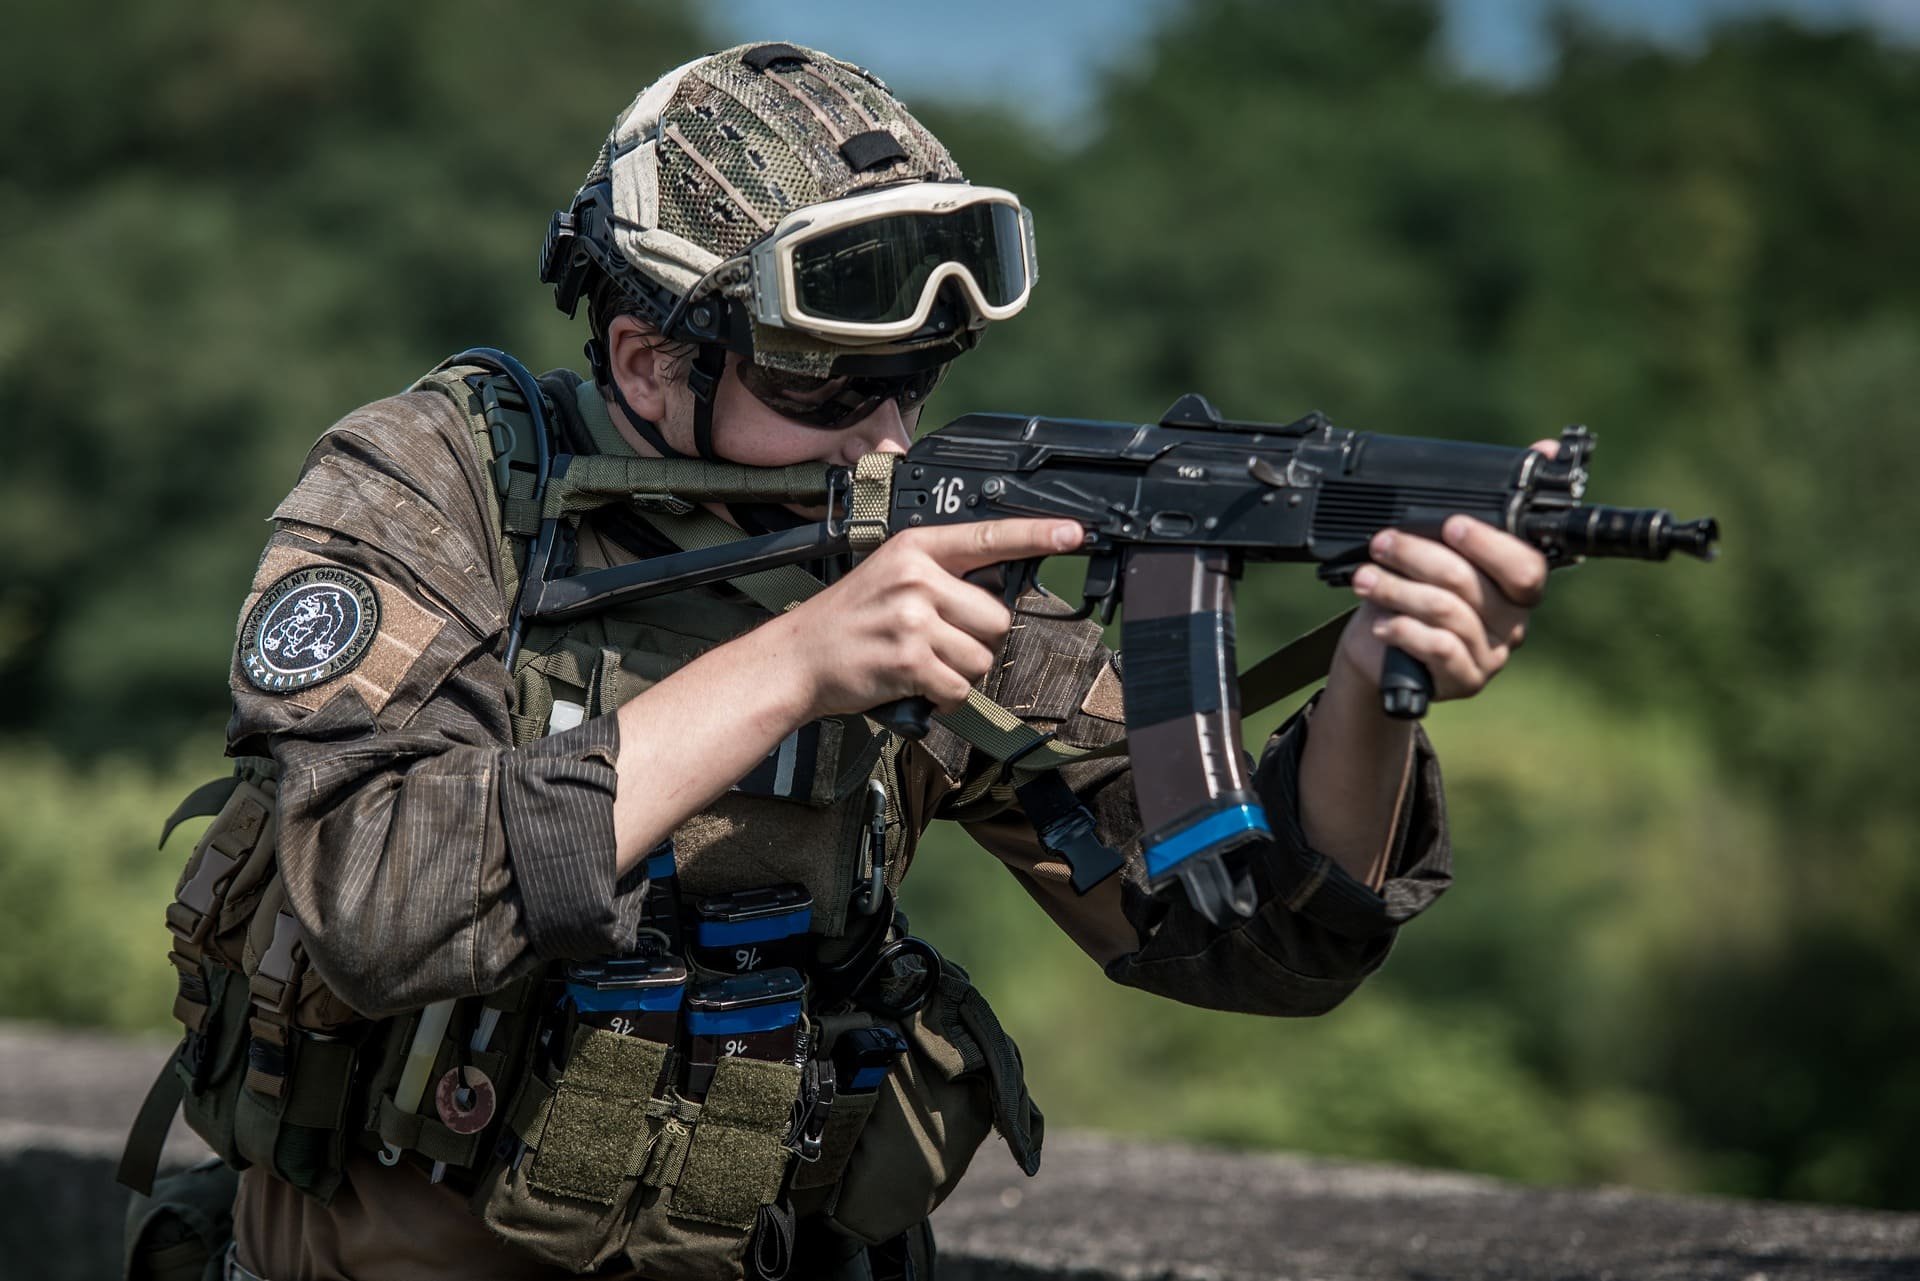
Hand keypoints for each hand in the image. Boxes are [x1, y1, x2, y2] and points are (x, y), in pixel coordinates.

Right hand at [772, 517, 1084, 717]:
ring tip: (922, 661)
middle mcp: (917, 578)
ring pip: (983, 656)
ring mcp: (912, 620)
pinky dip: (945, 696)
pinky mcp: (909, 662)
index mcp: (916, 548)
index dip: (1037, 535)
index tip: (1072, 533)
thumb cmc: (848, 620)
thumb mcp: (890, 572)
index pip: (988, 537)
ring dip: (961, 670)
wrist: (797, 658)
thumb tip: (999, 583)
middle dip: (978, 638)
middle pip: (997, 615)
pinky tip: (916, 684)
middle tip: (937, 640)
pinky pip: (960, 687)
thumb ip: (941, 572)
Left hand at [1334, 440, 1555, 705]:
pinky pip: (1438, 650)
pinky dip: (1405, 630)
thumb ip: (1485, 503)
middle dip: (1420, 557)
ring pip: (1448, 613)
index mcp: (1519, 583)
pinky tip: (1383, 622)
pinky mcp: (1464, 680)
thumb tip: (1548, 449)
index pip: (1527, 566)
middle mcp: (1512, 620)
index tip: (1451, 523)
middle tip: (1383, 542)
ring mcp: (1490, 654)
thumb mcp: (1444, 543)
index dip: (1491, 545)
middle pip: (1474, 585)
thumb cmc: (1419, 586)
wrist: (1382, 646)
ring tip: (1365, 577)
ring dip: (1398, 589)